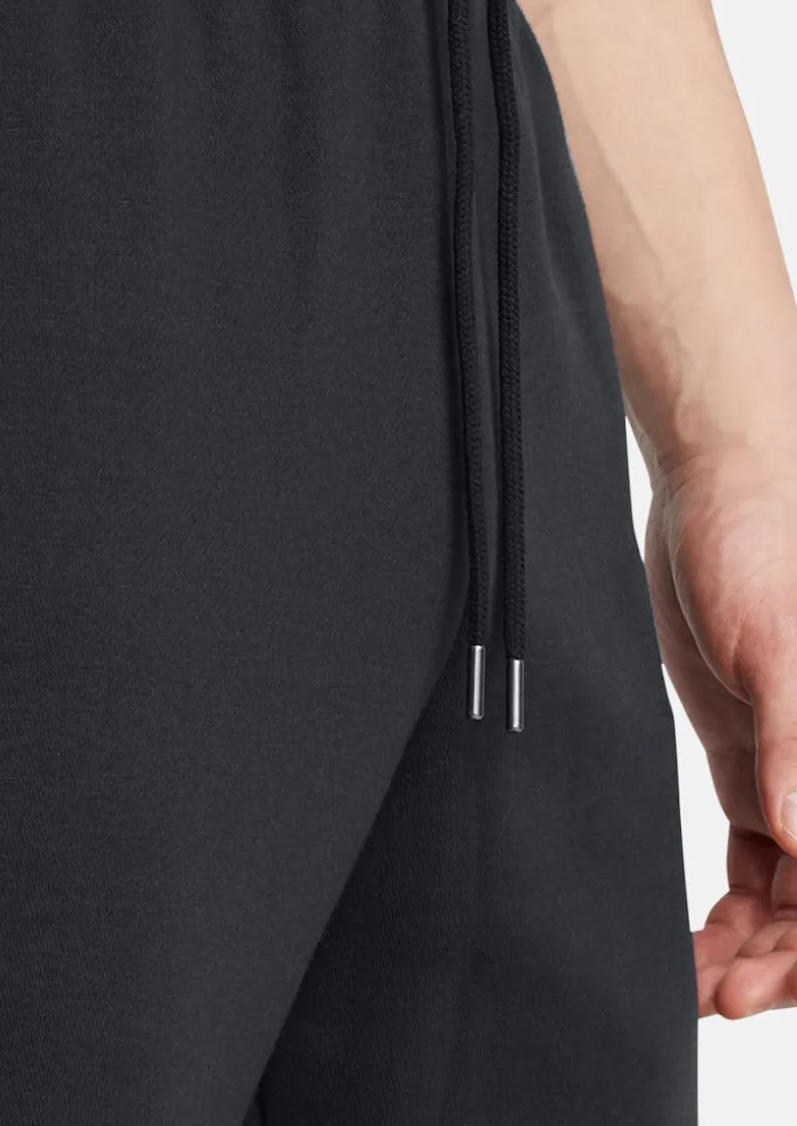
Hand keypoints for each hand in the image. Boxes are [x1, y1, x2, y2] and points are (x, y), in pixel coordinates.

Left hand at [644, 441, 796, 1018]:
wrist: (712, 489)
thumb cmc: (759, 544)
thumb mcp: (775, 644)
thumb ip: (794, 741)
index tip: (760, 984)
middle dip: (780, 961)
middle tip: (715, 992)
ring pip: (792, 895)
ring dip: (752, 946)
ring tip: (694, 980)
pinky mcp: (754, 756)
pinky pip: (758, 859)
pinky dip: (734, 907)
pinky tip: (699, 939)